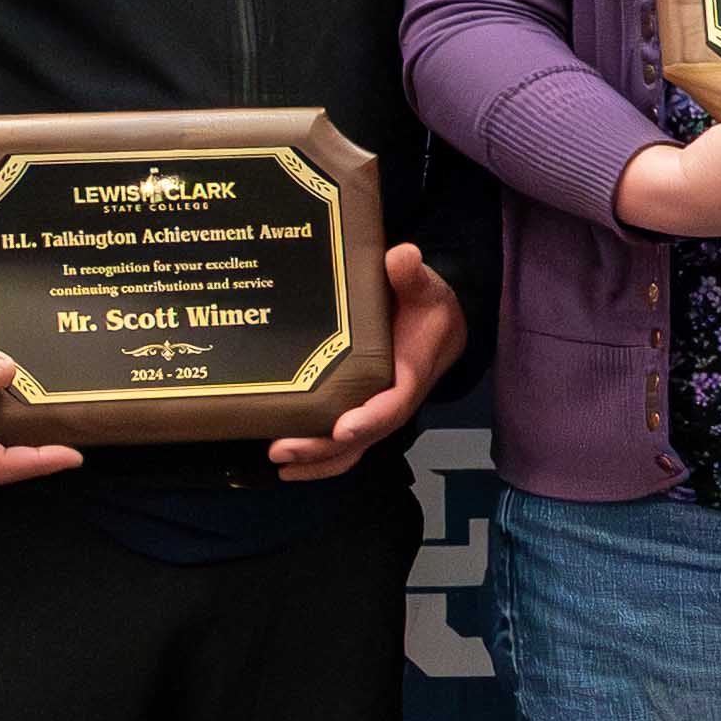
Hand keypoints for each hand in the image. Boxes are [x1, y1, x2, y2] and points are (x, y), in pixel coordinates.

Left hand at [269, 245, 467, 480]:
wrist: (439, 327)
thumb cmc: (428, 308)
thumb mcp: (426, 288)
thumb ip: (413, 276)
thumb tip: (402, 256)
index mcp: (410, 375)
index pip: (393, 403)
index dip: (369, 418)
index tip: (342, 428)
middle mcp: (392, 402)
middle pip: (363, 437)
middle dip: (325, 448)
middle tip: (284, 450)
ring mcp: (375, 411)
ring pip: (351, 449)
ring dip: (317, 461)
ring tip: (280, 462)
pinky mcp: (360, 413)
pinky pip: (342, 445)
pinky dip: (319, 459)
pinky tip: (287, 464)